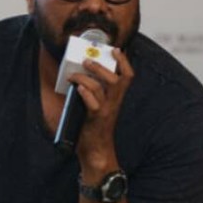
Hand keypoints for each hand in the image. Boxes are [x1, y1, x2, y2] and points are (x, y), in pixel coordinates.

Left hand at [69, 47, 133, 168]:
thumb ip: (93, 94)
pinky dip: (84, 92)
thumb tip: (78, 76)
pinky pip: (92, 103)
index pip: (128, 77)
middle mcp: (114, 103)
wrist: (97, 153)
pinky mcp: (96, 119)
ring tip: (74, 74)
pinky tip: (77, 88)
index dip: (124, 61)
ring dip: (87, 76)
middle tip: (87, 60)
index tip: (115, 49)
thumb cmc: (94, 130)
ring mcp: (106, 111)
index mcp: (116, 99)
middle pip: (117, 79)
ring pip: (101, 87)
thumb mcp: (97, 108)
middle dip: (101, 66)